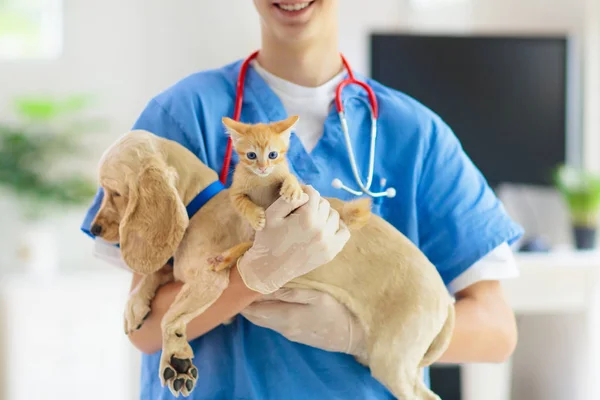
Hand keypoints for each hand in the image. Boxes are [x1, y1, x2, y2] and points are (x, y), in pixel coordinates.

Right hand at [236, 185, 350, 293]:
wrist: (269, 269)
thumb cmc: (267, 239)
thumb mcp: (271, 214)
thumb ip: (289, 199)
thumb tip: (306, 192)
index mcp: (306, 217)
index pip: (313, 193)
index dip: (304, 191)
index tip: (298, 196)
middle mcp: (321, 229)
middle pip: (324, 204)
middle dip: (313, 204)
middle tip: (301, 210)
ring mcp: (328, 242)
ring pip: (334, 216)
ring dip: (324, 214)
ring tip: (312, 219)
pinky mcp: (331, 252)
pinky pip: (344, 233)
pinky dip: (337, 227)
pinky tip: (325, 227)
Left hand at [241, 288, 367, 360]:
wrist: (350, 336)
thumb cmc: (335, 312)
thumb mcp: (315, 296)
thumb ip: (289, 292)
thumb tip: (265, 287)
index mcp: (285, 316)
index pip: (253, 309)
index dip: (242, 297)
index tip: (238, 280)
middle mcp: (281, 327)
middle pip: (254, 316)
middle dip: (244, 302)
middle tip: (241, 282)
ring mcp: (286, 332)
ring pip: (261, 320)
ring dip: (254, 306)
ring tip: (253, 287)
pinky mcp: (292, 334)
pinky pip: (271, 322)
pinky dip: (264, 310)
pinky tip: (268, 299)